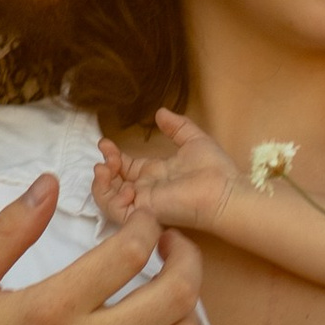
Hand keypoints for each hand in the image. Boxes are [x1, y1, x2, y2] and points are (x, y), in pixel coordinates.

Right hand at [0, 177, 202, 324]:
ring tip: (171, 289)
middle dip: (185, 258)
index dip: (148, 225)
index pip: (129, 253)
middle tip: (173, 246)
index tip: (144, 219)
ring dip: (187, 306)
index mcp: (50, 309)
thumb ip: (7, 231)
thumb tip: (49, 183)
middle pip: (174, 295)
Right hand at [94, 108, 238, 239]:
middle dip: (105, 166)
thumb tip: (160, 112)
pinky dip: (110, 198)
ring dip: (101, 182)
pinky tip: (123, 185)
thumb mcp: (193, 139)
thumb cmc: (214, 169)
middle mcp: (146, 189)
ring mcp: (143, 203)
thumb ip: (176, 126)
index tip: (105, 142)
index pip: (126, 167)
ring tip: (105, 166)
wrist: (224, 192)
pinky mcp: (143, 213)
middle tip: (106, 152)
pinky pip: (116, 211)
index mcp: (156, 173)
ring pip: (109, 197)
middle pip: (114, 181)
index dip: (113, 155)